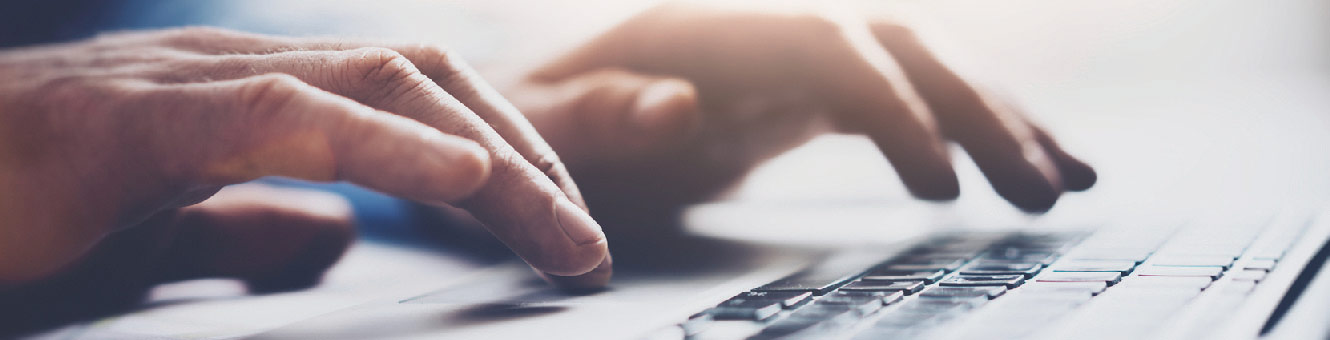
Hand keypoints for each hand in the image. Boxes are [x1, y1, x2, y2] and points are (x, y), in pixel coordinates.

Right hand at [0, 28, 610, 313]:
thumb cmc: (18, 200)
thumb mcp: (162, 232)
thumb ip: (249, 227)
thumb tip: (337, 239)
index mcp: (261, 97)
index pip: (421, 102)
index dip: (508, 158)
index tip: (567, 236)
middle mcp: (247, 71)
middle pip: (430, 84)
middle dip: (528, 163)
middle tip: (589, 249)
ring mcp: (194, 82)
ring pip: (384, 84)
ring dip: (491, 161)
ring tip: (562, 231)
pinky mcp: (138, 118)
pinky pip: (283, 114)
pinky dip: (384, 140)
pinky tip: (456, 175)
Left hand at [513, 3, 1095, 223]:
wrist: (537, 117)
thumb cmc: (535, 127)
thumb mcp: (543, 128)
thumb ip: (600, 115)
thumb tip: (683, 104)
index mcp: (700, 26)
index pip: (823, 43)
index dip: (892, 107)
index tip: (941, 186)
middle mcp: (759, 27)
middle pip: (893, 44)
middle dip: (973, 111)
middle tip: (1038, 191)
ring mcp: (788, 57)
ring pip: (917, 65)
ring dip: (996, 116)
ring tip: (1066, 180)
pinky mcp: (805, 92)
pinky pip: (903, 96)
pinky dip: (965, 128)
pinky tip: (1024, 160)